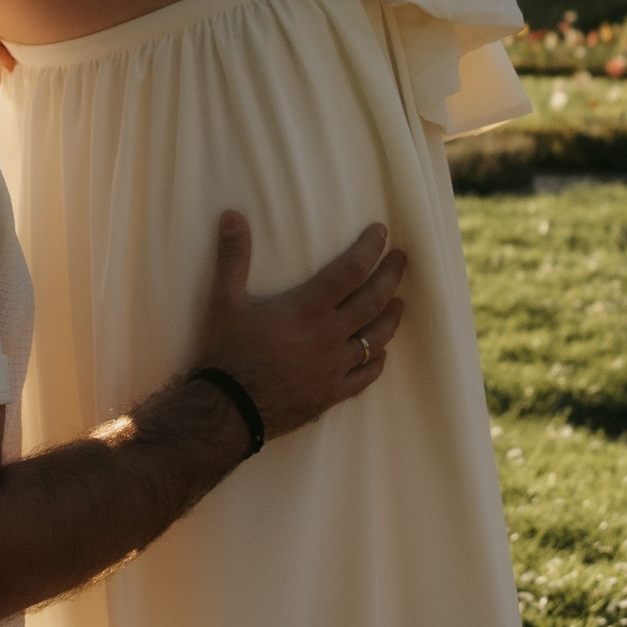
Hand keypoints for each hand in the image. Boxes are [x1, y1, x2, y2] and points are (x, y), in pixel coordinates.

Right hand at [193, 210, 406, 442]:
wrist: (228, 411)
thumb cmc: (227, 353)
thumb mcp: (224, 301)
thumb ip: (232, 257)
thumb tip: (231, 215)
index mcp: (308, 309)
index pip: (351, 270)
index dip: (369, 248)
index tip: (382, 232)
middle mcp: (329, 335)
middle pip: (373, 300)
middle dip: (391, 276)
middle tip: (402, 259)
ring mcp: (335, 367)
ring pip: (377, 338)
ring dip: (392, 317)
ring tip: (400, 302)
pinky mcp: (332, 394)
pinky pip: (366, 376)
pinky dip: (377, 361)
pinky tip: (382, 354)